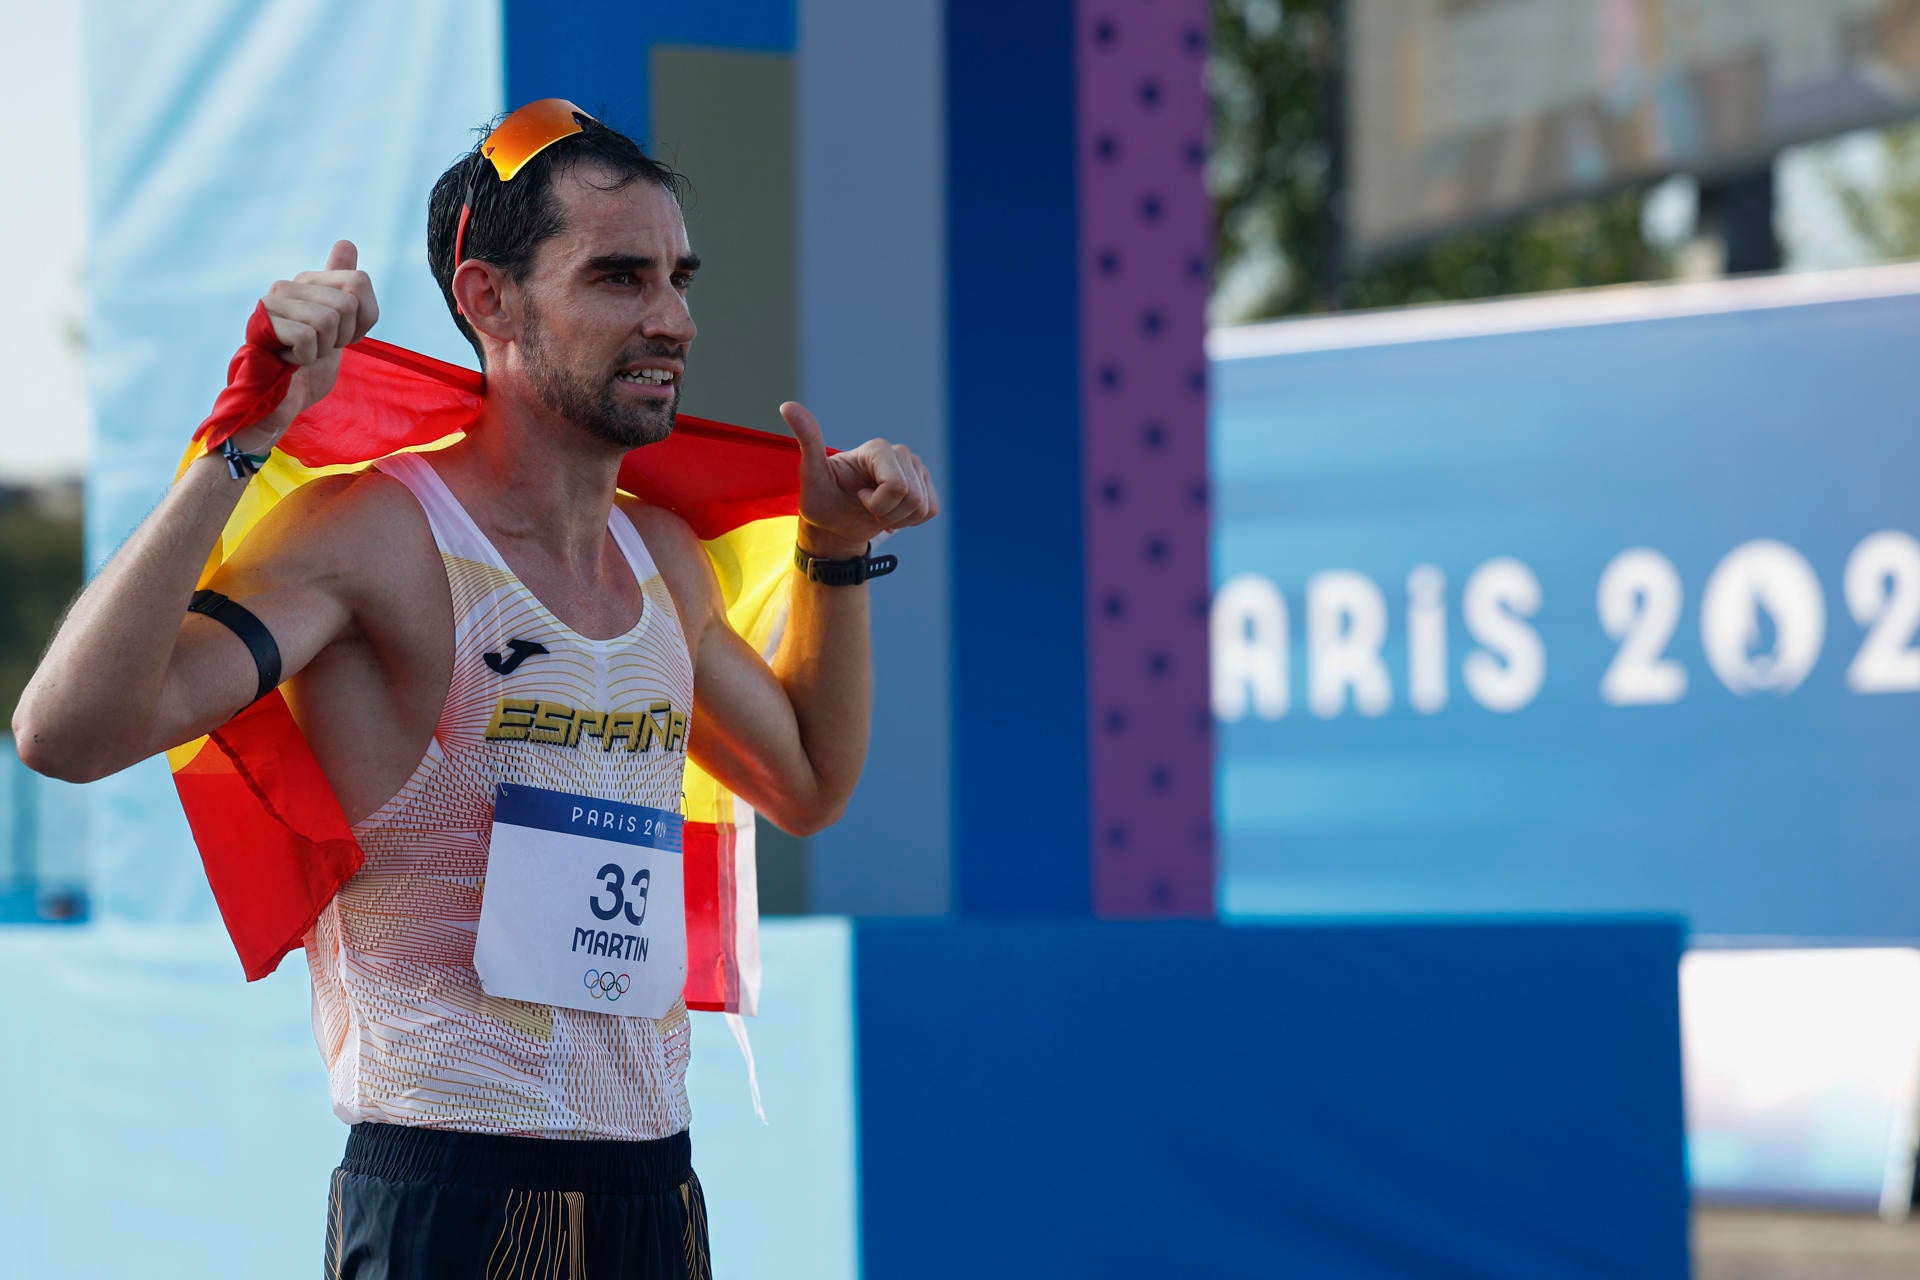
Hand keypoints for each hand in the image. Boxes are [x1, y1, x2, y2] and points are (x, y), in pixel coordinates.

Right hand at [231, 240, 379, 451]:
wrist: (277, 400)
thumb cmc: (307, 365)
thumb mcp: (338, 327)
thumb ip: (344, 289)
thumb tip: (346, 243)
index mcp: (310, 281)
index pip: (360, 281)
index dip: (364, 318)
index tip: (346, 335)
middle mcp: (289, 285)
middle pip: (347, 302)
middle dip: (343, 337)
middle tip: (321, 348)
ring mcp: (273, 303)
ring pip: (328, 319)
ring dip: (323, 349)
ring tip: (303, 353)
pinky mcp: (262, 325)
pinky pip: (308, 338)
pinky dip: (307, 358)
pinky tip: (290, 360)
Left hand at [783, 402, 939, 558]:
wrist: (834, 523)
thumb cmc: (821, 500)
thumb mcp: (811, 475)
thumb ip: (808, 440)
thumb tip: (787, 405)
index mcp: (877, 449)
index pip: (897, 487)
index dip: (877, 504)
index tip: (856, 496)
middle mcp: (901, 454)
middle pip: (912, 498)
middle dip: (887, 513)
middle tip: (865, 506)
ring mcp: (917, 470)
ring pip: (922, 507)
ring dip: (897, 518)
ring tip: (876, 510)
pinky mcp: (926, 487)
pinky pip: (931, 510)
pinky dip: (910, 521)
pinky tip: (891, 512)